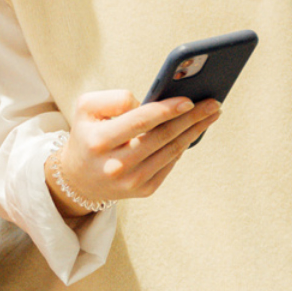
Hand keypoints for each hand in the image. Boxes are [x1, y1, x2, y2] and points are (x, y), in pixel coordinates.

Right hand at [47, 89, 220, 215]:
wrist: (78, 177)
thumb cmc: (87, 134)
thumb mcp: (87, 108)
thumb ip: (115, 99)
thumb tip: (150, 103)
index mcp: (100, 141)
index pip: (140, 122)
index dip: (167, 110)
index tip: (189, 99)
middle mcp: (116, 165)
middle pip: (162, 137)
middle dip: (192, 118)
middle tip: (213, 104)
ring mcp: (132, 181)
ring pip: (171, 151)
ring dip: (194, 131)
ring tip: (211, 115)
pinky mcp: (143, 191)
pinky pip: (170, 164)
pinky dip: (183, 147)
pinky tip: (193, 132)